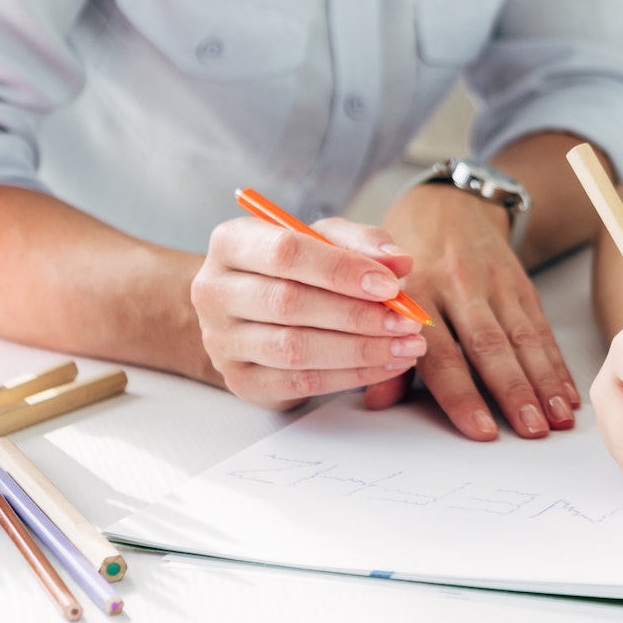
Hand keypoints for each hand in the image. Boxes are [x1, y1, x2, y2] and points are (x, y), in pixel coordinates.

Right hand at [192, 215, 427, 409]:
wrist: (254, 313)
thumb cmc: (297, 267)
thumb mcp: (328, 240)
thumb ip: (363, 243)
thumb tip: (398, 263)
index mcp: (232, 242)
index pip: (285, 252)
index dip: (341, 269)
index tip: (390, 284)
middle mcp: (215, 291)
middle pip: (288, 303)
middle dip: (357, 314)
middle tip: (407, 321)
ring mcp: (222, 340)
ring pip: (294, 348)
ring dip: (359, 349)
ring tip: (405, 346)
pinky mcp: (241, 380)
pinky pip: (299, 382)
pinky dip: (350, 376)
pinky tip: (386, 365)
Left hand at [361, 184, 579, 440]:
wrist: (447, 203)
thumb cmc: (404, 257)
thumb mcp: (378, 289)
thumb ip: (376, 343)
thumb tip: (375, 401)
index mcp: (418, 293)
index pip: (442, 353)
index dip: (463, 395)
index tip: (480, 430)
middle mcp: (459, 286)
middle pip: (490, 347)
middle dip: (514, 392)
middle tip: (531, 430)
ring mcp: (495, 283)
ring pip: (523, 337)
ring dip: (544, 381)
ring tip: (559, 418)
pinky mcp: (520, 283)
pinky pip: (541, 326)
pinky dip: (556, 362)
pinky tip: (568, 391)